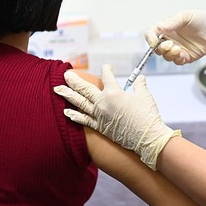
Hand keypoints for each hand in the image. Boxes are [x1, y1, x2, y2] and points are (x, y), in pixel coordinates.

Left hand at [54, 65, 180, 169]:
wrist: (147, 138)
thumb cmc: (147, 117)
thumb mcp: (145, 97)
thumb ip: (140, 86)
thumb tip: (140, 78)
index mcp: (114, 93)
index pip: (107, 77)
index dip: (106, 70)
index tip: (106, 66)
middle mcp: (103, 103)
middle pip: (85, 89)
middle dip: (74, 80)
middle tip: (65, 75)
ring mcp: (99, 115)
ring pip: (80, 103)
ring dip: (68, 95)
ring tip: (57, 89)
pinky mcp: (100, 127)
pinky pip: (84, 120)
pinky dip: (75, 116)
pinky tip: (66, 112)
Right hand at [145, 8, 205, 64]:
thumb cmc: (201, 20)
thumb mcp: (186, 16)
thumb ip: (172, 22)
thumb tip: (160, 28)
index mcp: (166, 28)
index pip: (151, 34)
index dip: (150, 39)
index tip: (154, 41)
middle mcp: (170, 39)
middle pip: (156, 48)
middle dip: (161, 48)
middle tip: (170, 44)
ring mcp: (177, 48)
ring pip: (166, 56)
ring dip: (170, 54)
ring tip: (179, 49)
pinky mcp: (185, 56)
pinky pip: (177, 61)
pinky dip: (178, 59)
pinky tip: (184, 54)